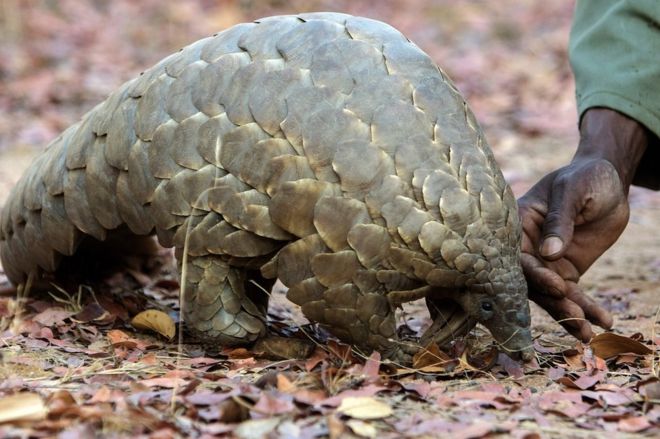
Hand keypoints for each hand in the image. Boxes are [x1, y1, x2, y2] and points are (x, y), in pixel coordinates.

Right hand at [518, 108, 647, 340]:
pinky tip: (603, 322)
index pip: (517, 256)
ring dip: (569, 314)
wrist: (607, 182)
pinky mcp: (565, 272)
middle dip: (552, 302)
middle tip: (575, 319)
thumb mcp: (572, 192)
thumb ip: (559, 220)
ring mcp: (545, 263)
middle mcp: (526, 249)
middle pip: (532, 282)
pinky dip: (587, 309)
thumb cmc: (584, 178)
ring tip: (588, 333)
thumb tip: (550, 252)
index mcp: (517, 226)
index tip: (557, 286)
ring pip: (551, 295)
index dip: (534, 274)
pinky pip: (573, 295)